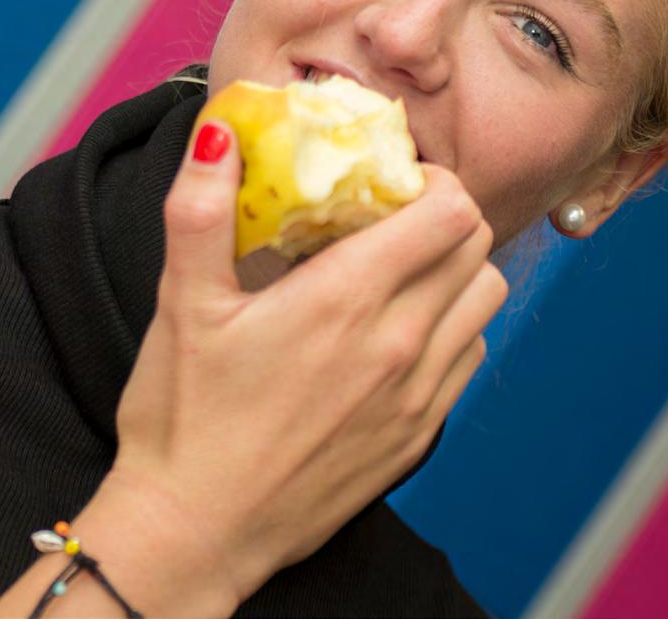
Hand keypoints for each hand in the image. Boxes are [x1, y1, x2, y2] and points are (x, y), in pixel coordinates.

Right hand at [110, 118, 507, 610]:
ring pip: (485, 299)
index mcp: (346, 298)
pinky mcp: (419, 435)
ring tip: (402, 268)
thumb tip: (217, 133)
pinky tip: (401, 328)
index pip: (449, 211)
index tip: (394, 179)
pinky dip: (455, 324)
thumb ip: (202, 209)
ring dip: (457, 268)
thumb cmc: (185, 418)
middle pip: (476, 245)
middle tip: (394, 216)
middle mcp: (399, 343)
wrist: (196, 534)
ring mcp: (418, 395)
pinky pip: (471, 356)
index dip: (433, 179)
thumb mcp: (182, 304)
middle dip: (445, 214)